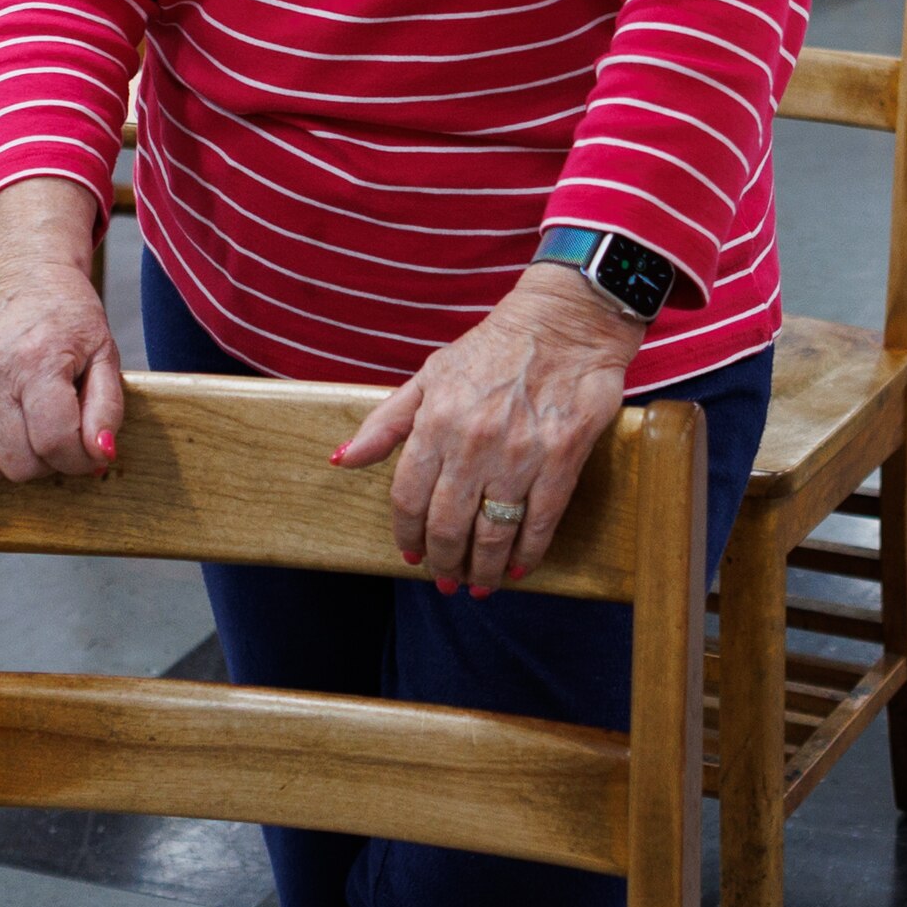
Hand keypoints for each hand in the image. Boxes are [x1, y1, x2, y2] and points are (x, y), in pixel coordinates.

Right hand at [0, 181, 120, 482]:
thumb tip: (100, 454)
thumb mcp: (105, 356)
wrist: (27, 282)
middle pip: (19, 462)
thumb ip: (107, 410)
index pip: (55, 443)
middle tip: (58, 437)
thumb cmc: (69, 320)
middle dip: (48, 462)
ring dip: (14, 459)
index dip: (78, 461)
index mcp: (37, 359)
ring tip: (30, 429)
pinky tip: (2, 421)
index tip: (87, 454)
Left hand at [333, 265, 647, 594]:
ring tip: (479, 584)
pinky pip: (541, 522)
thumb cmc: (491, 348)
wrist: (564, 322)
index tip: (410, 554)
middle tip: (445, 579)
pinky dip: (527, 553)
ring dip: (483, 568)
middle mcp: (473, 442)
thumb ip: (386, 422)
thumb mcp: (429, 375)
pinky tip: (518, 567)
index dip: (406, 534)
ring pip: (493, 533)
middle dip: (442, 561)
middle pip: (447, 524)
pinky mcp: (563, 460)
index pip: (408, 497)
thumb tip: (342, 460)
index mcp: (436, 420)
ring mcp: (521, 454)